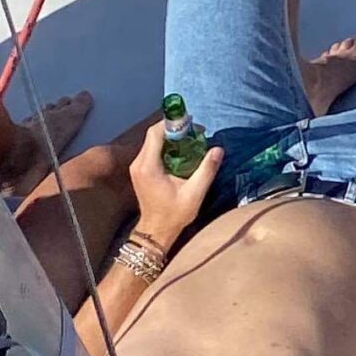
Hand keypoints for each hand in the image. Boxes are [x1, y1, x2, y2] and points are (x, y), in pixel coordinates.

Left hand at [130, 121, 222, 253]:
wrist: (155, 232)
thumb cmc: (174, 214)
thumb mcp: (194, 193)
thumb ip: (206, 170)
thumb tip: (218, 149)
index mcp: (148, 166)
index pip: (155, 133)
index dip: (173, 123)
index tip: (192, 124)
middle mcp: (139, 163)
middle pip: (154, 134)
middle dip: (174, 129)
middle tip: (195, 132)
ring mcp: (137, 167)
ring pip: (153, 141)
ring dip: (171, 137)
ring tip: (191, 141)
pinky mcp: (140, 170)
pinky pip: (152, 149)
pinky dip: (167, 146)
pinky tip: (182, 152)